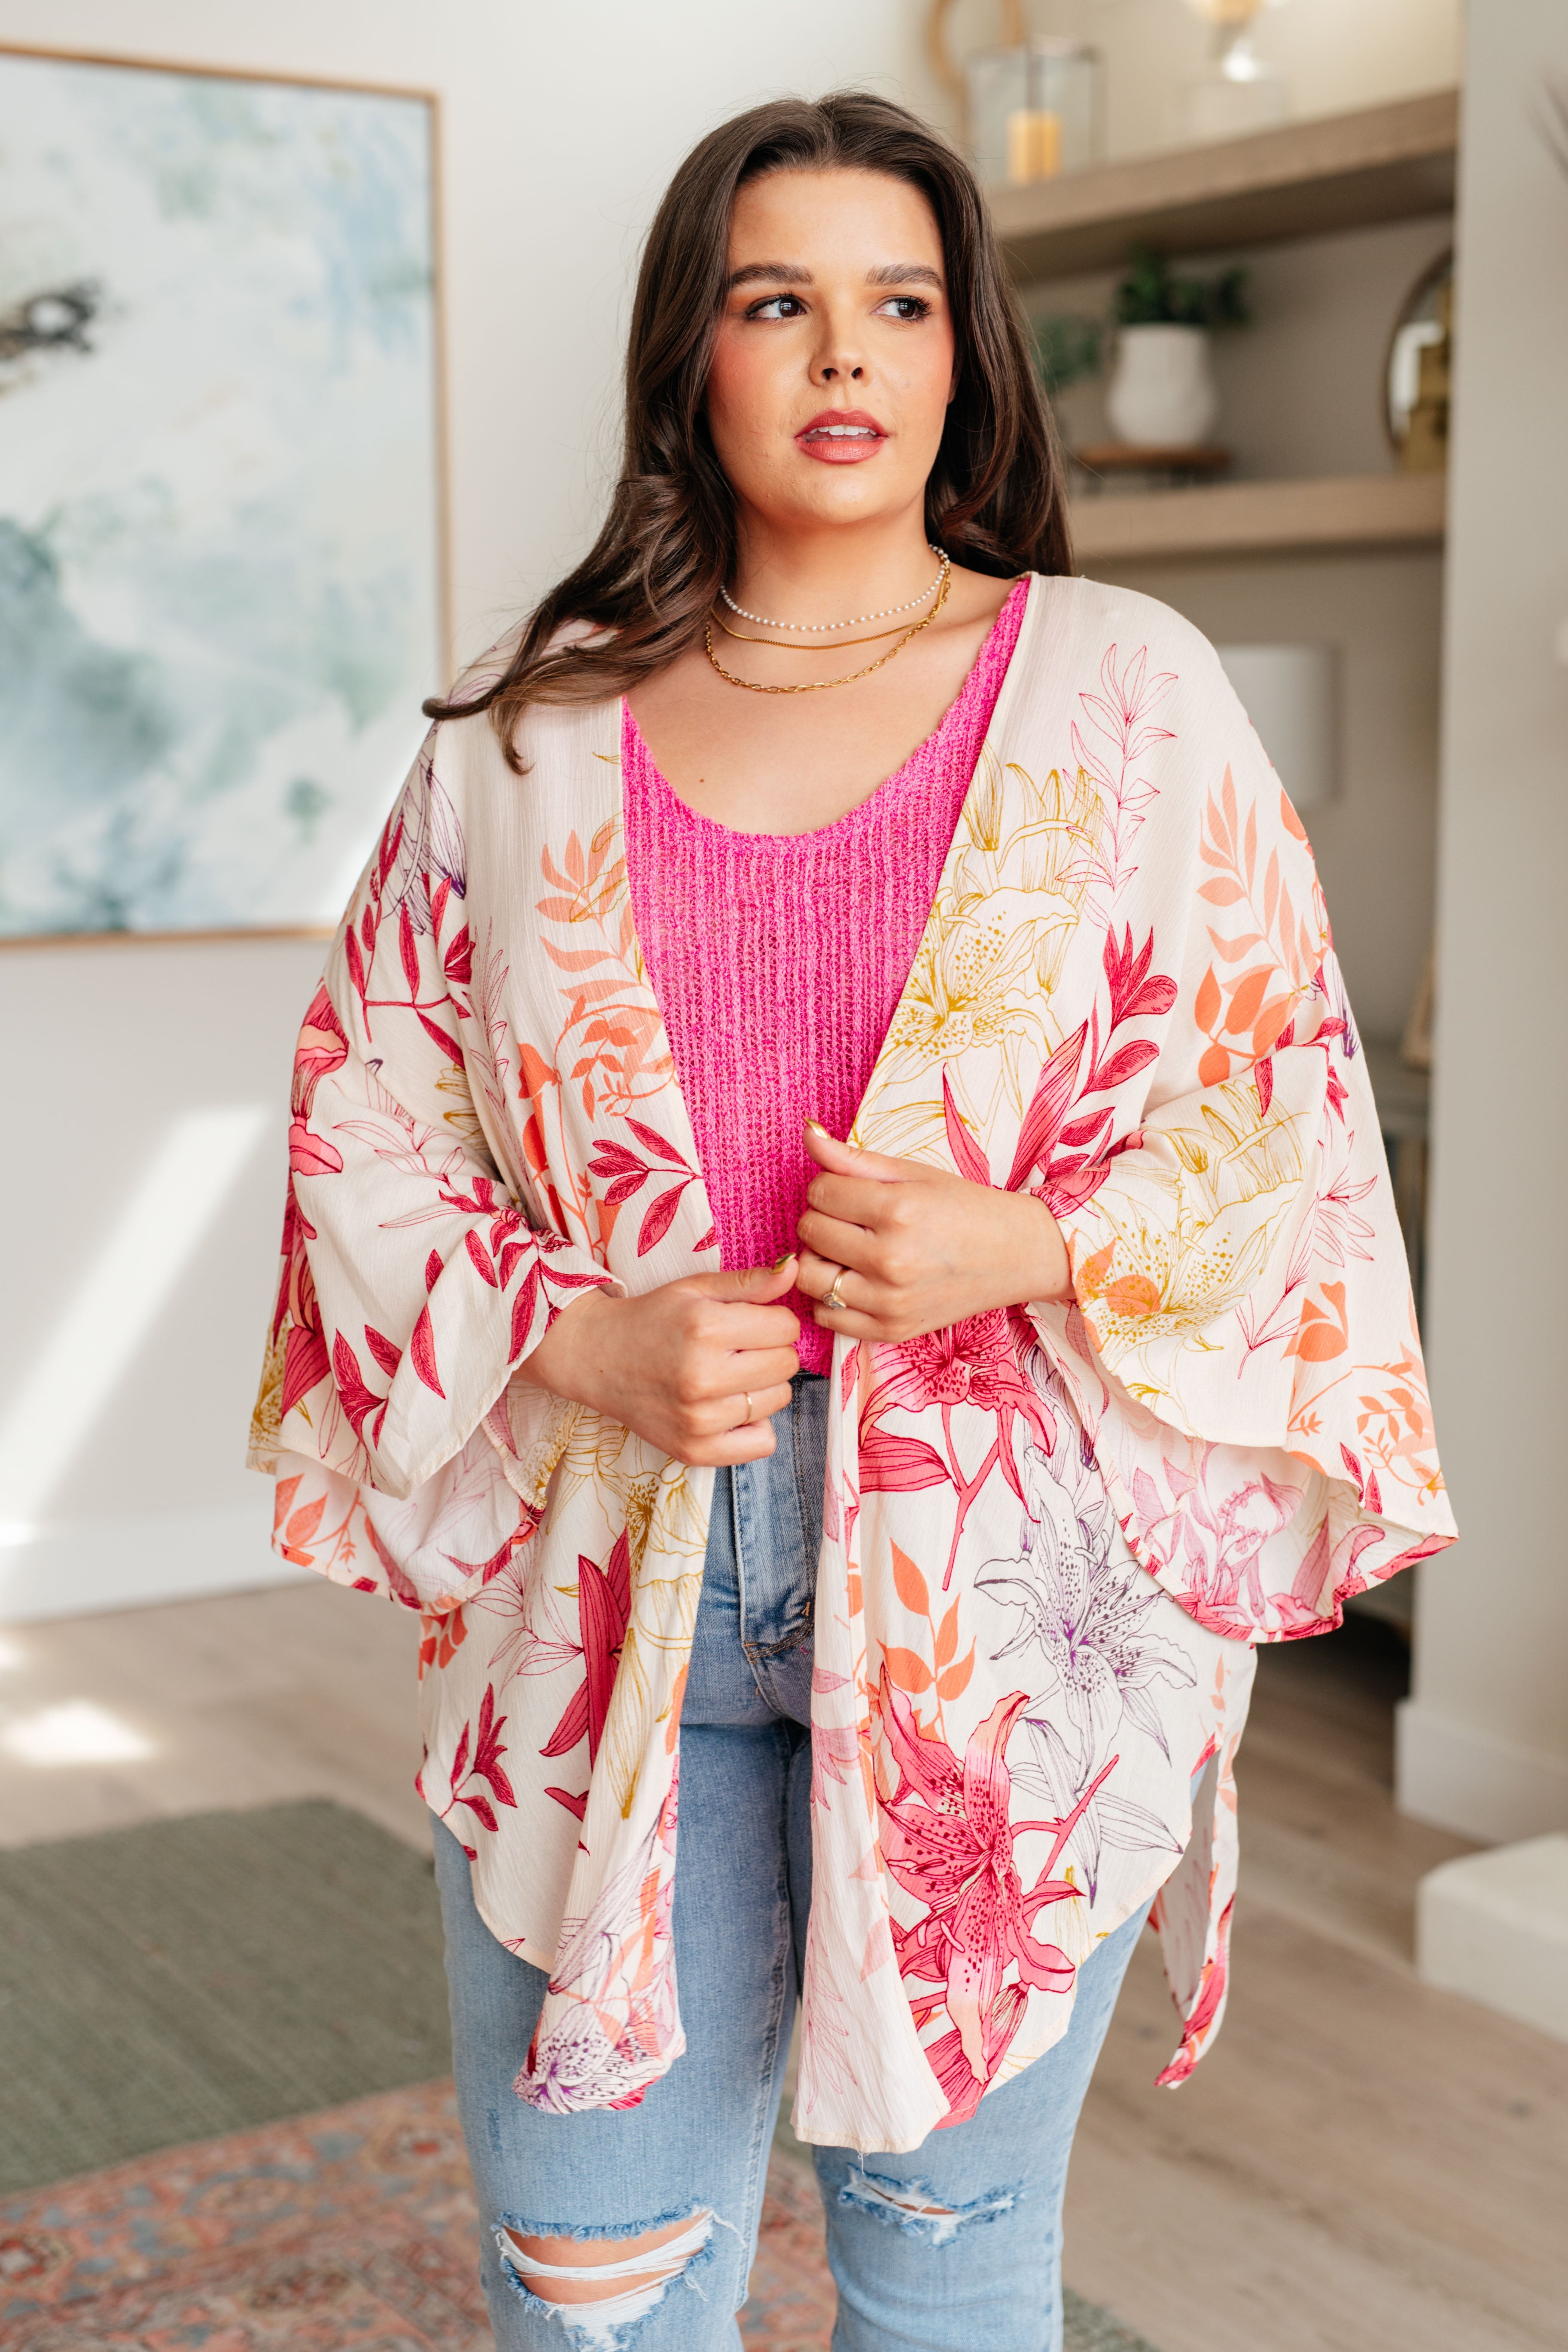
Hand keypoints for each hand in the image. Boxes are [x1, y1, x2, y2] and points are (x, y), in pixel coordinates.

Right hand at [512, 1259, 800, 1465]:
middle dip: (771, 1350)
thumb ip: (749, 1282)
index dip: (774, 1320)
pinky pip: (762, 1443)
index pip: (786, 1328)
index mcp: (704, 1328)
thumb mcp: (696, 1289)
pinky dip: (754, 1425)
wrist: (598, 1360)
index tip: (751, 1322)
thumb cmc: (652, 1319)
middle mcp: (702, 1377)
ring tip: (730, 1375)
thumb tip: (797, 1269)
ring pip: (778, 1400)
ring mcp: (699, 1420)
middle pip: (786, 1364)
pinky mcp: (695, 1451)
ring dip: (763, 1386)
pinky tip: (730, 1406)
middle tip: (739, 1348)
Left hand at [795, 1121, 1070, 1343]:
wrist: (1015, 1255)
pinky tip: (854, 1280)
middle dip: (823, 1219)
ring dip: (820, 1259)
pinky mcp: (891, 1329)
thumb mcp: (913, 1173)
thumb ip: (854, 1158)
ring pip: (810, 1276)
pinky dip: (828, 1297)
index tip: (850, 1192)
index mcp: (898, 1209)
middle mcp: (891, 1259)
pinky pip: (827, 1316)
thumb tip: (808, 1134)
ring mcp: (890, 1300)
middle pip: (810, 1232)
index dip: (828, 1187)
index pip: (820, 1193)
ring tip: (847, 1250)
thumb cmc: (964, 1209)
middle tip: (852, 1219)